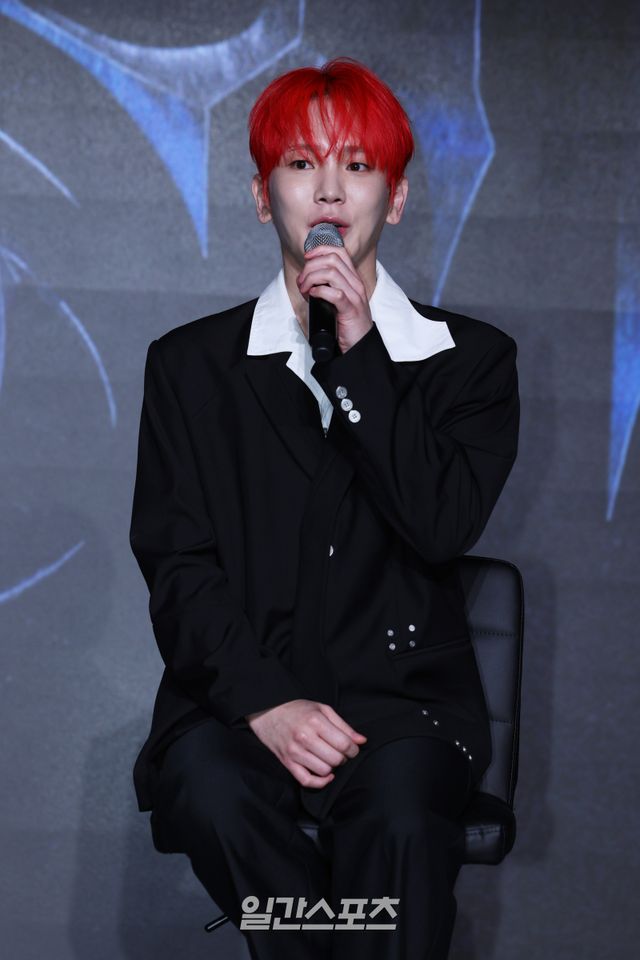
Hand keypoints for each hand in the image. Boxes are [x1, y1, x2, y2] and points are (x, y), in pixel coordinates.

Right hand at [245, 699, 367, 788]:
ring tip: (329, 757)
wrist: (268, 713)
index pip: (344, 744)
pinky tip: (326, 775)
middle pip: (336, 759)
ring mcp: (294, 752)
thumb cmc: (298, 710)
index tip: (352, 748)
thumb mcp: (322, 709)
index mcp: (315, 721)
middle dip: (343, 758)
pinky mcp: (287, 763)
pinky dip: (320, 782)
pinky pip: (307, 781)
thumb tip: (361, 741)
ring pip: (324, 770)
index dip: (353, 749)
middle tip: (340, 752)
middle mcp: (304, 737)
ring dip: (332, 767)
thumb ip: (343, 726)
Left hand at [296, 246, 373, 352]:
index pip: (339, 252)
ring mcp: (355, 296)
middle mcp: (355, 284)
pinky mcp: (350, 310)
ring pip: (331, 273)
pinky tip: (312, 296)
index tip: (307, 258)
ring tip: (304, 289)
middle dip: (311, 266)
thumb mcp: (339, 300)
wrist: (360, 345)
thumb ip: (328, 286)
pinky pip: (335, 293)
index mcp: (353, 279)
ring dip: (311, 278)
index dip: (320, 250)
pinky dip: (319, 291)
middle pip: (332, 259)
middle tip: (302, 281)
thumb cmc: (347, 323)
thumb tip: (306, 279)